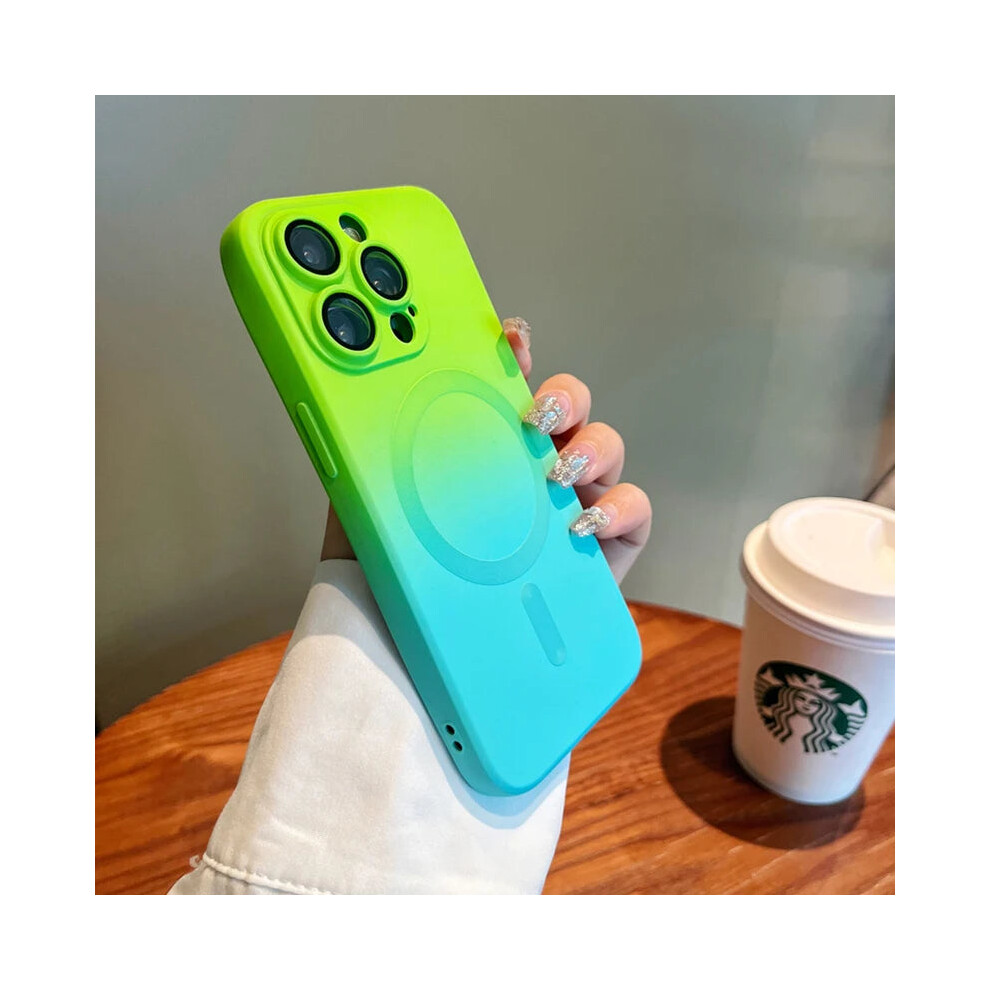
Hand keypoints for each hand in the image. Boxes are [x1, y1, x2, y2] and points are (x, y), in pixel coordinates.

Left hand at [322, 316, 651, 582]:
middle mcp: (532, 468)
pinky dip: (619, 506)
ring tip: (558, 473)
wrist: (416, 657)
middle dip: (562, 396)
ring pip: (606, 446)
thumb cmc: (393, 580)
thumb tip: (346, 401)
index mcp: (485, 449)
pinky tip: (584, 522)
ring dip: (592, 446)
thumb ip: (369, 455)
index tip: (510, 338)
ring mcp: (571, 504)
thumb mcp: (370, 507)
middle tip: (536, 415)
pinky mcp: (605, 549)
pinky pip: (635, 509)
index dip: (516, 352)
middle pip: (568, 405)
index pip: (508, 384)